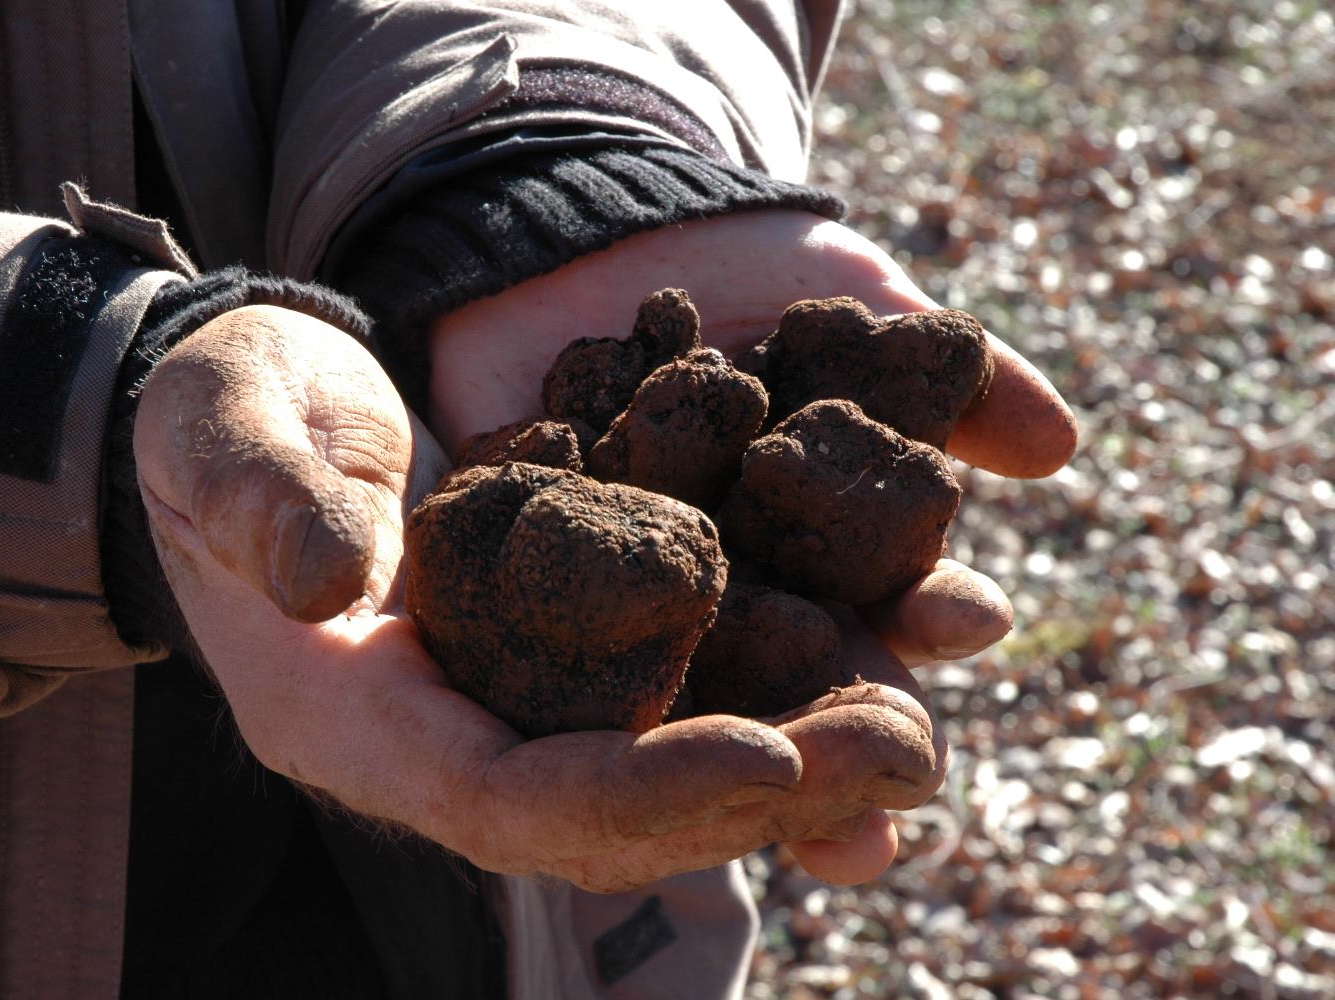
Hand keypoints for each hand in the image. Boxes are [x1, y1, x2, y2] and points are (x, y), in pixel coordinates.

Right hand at [130, 302, 1016, 890]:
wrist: (247, 413)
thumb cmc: (224, 417)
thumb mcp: (227, 435)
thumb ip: (269, 503)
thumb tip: (336, 582)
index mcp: (348, 710)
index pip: (498, 794)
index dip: (634, 790)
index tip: (772, 760)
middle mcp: (436, 738)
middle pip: (604, 813)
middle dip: (754, 795)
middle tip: (907, 754)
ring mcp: (493, 707)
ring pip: (653, 775)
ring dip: (791, 765)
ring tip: (917, 731)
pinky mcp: (544, 658)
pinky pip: (661, 703)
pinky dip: (763, 696)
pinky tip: (865, 671)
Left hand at [426, 210, 1076, 881]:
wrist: (587, 230)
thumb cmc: (739, 266)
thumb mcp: (855, 298)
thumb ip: (954, 372)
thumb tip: (1061, 447)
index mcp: (821, 541)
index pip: (889, 592)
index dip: (932, 606)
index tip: (977, 615)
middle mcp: (736, 585)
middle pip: (795, 668)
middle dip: (846, 720)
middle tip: (889, 763)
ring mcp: (638, 592)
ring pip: (689, 680)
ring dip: (731, 740)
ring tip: (773, 786)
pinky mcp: (541, 581)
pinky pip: (557, 634)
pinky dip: (580, 677)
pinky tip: (606, 734)